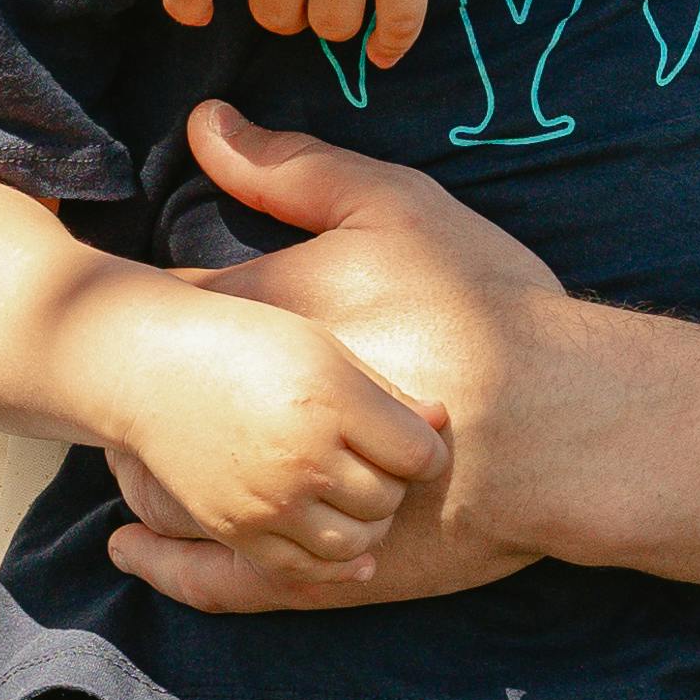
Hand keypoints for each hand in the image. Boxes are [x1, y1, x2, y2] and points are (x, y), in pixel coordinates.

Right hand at [98, 287, 444, 563]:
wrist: (150, 368)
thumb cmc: (246, 344)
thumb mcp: (323, 348)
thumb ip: (385, 392)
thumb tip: (441, 424)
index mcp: (330, 402)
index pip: (419, 455)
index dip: (424, 449)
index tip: (408, 437)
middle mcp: (302, 457)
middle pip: (388, 498)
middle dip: (392, 483)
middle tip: (372, 461)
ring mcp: (268, 500)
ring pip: (356, 542)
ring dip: (367, 524)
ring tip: (353, 494)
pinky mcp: (238, 530)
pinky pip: (306, 567)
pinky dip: (333, 561)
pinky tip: (338, 535)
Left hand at [99, 104, 565, 612]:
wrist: (564, 427)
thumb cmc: (485, 311)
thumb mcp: (396, 210)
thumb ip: (294, 169)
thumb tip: (204, 123)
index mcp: (256, 327)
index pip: (161, 314)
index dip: (148, 312)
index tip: (147, 309)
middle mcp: (242, 424)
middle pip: (145, 411)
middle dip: (137, 395)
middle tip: (135, 380)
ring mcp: (269, 503)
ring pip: (161, 496)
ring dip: (143, 473)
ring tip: (143, 455)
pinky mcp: (304, 570)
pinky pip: (206, 576)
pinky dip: (162, 560)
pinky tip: (136, 547)